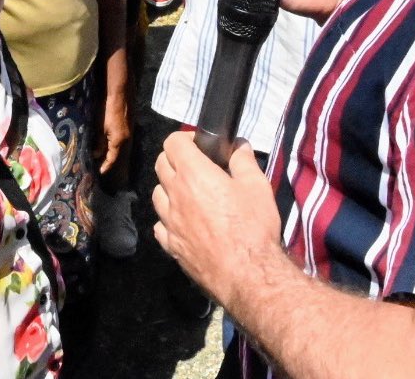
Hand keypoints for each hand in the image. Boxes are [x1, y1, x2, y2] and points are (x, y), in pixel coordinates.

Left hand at [96, 81, 130, 174]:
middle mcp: (126, 139)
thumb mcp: (101, 127)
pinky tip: (109, 141)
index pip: (112, 158)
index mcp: (119, 141)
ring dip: (112, 151)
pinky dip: (115, 143)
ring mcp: (129, 131)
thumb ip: (100, 142)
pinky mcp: (129, 125)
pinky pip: (122, 139)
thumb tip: (97, 154)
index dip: (106, 166)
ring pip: (120, 146)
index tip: (100, 172)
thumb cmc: (108, 110)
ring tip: (103, 155)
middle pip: (117, 153)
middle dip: (109, 159)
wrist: (120, 95)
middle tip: (100, 164)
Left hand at [153, 134, 281, 306]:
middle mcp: (175, 195)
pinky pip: (160, 225)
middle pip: (161, 164)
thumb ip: (243, 161)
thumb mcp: (257, 186)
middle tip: (197, 166)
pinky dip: (169, 219)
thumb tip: (238, 146)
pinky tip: (185, 223)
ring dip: (169, 188)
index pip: (172, 143)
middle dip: (175, 159)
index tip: (201, 145)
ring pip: (157, 194)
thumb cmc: (253, 227)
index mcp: (193, 174)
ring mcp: (169, 222)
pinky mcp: (171, 246)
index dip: (185, 138)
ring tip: (190, 194)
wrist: (248, 275)